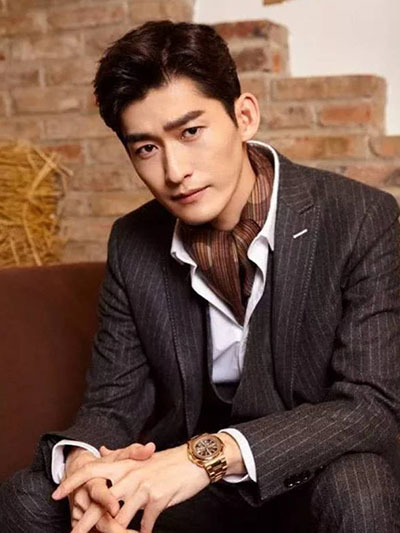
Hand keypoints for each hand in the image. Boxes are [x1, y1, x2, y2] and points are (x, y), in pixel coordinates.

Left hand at [53, 444, 209, 532]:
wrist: (194, 460)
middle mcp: (129, 476)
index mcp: (123, 465)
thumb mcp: (142, 456)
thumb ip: (120, 456)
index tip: (55, 494)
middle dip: (84, 523)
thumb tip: (103, 449)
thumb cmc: (167, 461)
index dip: (72, 482)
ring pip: (120, 519)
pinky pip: (144, 525)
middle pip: (99, 503)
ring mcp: (142, 488)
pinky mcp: (157, 500)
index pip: (90, 471)